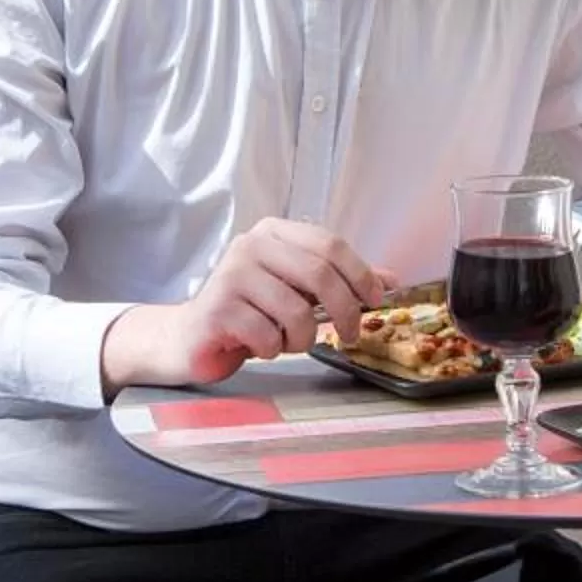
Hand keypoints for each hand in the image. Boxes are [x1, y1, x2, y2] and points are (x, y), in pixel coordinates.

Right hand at [101, 222, 387, 394]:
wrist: (189, 337)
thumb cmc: (250, 313)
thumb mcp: (297, 292)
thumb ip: (338, 283)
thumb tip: (391, 281)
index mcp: (273, 233)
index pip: (329, 244)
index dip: (361, 273)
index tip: (377, 300)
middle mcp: (250, 245)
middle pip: (318, 274)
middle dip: (345, 311)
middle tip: (351, 335)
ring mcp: (231, 275)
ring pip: (296, 312)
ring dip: (303, 339)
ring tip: (287, 342)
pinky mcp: (217, 309)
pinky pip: (268, 335)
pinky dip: (273, 349)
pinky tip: (258, 345)